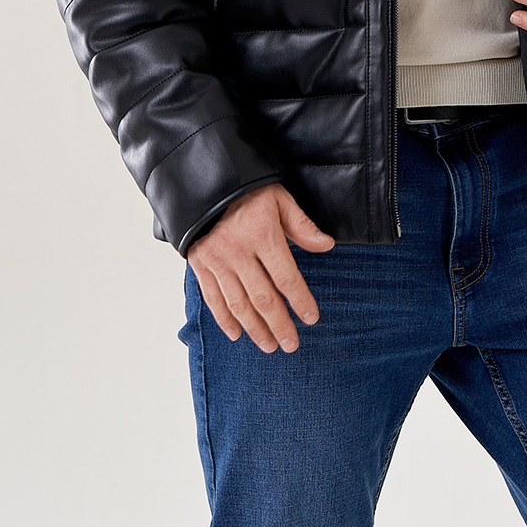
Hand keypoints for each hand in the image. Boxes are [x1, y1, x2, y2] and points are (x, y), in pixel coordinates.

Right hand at [188, 184, 334, 353]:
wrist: (204, 181)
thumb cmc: (248, 188)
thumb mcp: (279, 198)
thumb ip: (302, 226)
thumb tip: (326, 246)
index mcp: (262, 234)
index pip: (286, 277)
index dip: (300, 301)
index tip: (311, 318)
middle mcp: (238, 251)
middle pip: (263, 298)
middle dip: (280, 325)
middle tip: (291, 345)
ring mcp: (216, 260)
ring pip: (238, 304)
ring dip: (255, 329)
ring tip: (270, 345)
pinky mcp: (200, 264)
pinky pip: (213, 298)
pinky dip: (224, 319)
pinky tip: (237, 334)